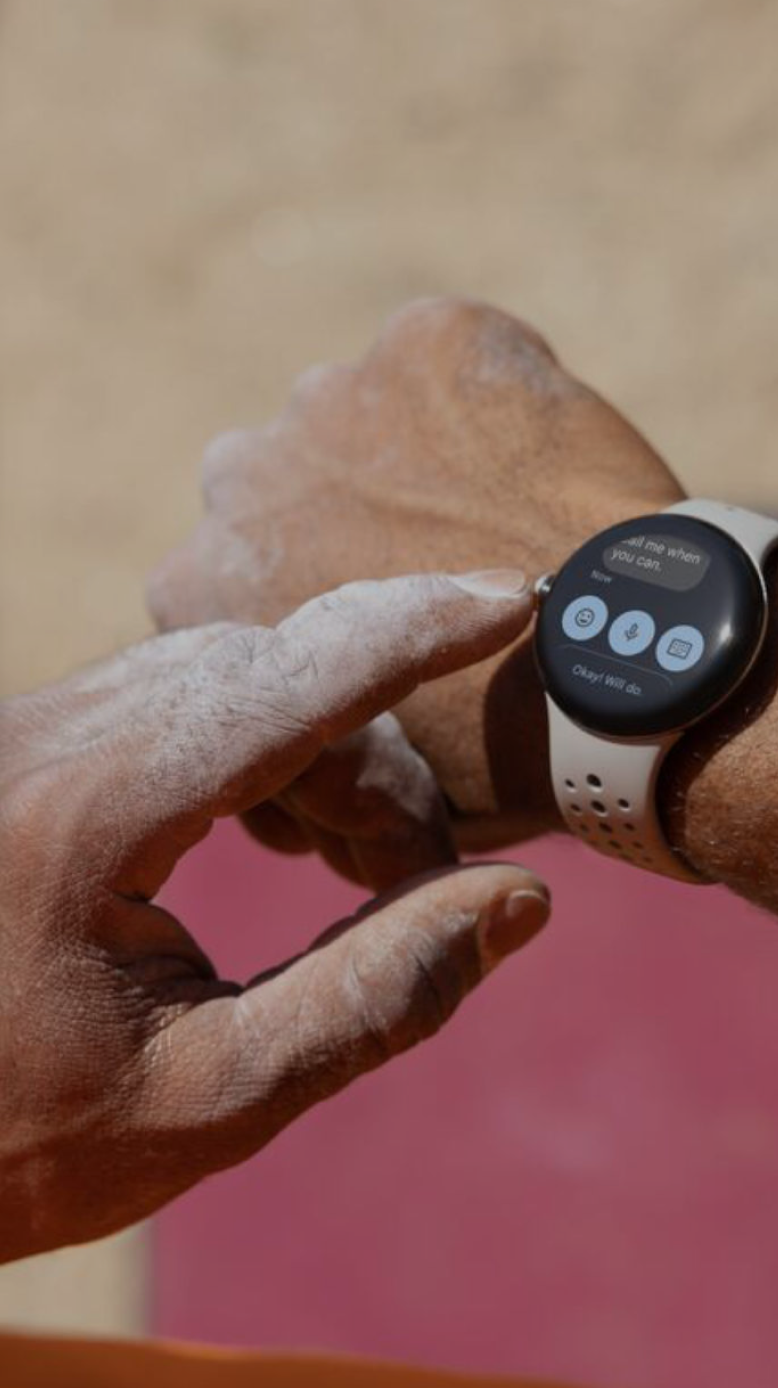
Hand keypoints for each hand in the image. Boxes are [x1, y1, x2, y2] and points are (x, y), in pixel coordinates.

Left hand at [0, 570, 549, 1262]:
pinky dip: (262, 744)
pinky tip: (280, 826)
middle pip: (269, 681)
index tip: (511, 598)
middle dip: (375, 766)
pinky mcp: (29, 744)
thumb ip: (375, 995)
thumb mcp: (213, 1094)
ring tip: (356, 872)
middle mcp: (40, 741)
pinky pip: (177, 699)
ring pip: (228, 680)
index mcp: (82, 819)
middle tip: (417, 886)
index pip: (286, 686)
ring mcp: (26, 732)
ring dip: (325, 753)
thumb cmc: (19, 1138)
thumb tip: (517, 902)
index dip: (414, 633)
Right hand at [148, 298, 683, 847]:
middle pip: (283, 483)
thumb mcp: (350, 778)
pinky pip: (450, 360)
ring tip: (493, 510)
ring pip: (362, 414)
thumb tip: (305, 759)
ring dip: (405, 452)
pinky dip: (489, 397)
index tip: (365, 607)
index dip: (304, 591)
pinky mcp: (426, 339)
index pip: (235, 572)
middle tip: (430, 557)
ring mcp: (331, 396)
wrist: (606, 668)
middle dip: (336, 510)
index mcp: (195, 587)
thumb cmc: (483, 755)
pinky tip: (541, 461)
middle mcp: (237, 476)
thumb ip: (300, 725)